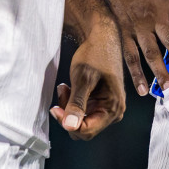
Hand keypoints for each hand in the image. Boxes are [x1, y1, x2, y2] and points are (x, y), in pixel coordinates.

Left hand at [50, 18, 126, 139]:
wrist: (103, 38)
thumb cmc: (95, 54)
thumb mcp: (83, 78)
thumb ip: (77, 104)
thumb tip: (70, 127)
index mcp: (114, 108)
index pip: (86, 131)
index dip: (67, 123)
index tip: (55, 108)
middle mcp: (114, 112)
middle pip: (84, 128)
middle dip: (68, 114)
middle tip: (61, 93)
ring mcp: (108, 108)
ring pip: (82, 121)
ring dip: (69, 108)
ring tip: (64, 87)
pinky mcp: (101, 102)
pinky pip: (83, 112)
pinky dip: (73, 103)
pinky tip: (69, 88)